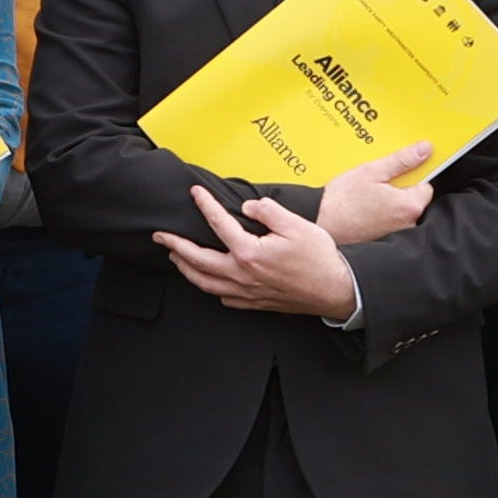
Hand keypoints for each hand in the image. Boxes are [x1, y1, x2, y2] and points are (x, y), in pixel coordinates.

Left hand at [159, 181, 360, 319]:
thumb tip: (246, 207)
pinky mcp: (254, 303)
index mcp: (249, 253)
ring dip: (185, 268)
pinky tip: (207, 280)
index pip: (218, 224)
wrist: (337, 290)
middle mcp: (242, 275)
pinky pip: (223, 297)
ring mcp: (246, 292)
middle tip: (159, 236)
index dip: (204, 205)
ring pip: (204, 282)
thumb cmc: (320, 258)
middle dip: (174, 245)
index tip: (195, 193)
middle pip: (196, 260)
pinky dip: (209, 287)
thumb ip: (267, 211)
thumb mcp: (297, 225)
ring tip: (174, 257)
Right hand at [312, 142, 436, 249]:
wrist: (319, 224)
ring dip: (388, 199)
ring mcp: (395, 234)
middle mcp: (407, 223)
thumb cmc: (342, 202)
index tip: (397, 170)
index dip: (412, 174)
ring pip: (399, 209)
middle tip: (376, 181)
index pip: (426, 185)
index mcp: (409, 206)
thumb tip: (424, 150)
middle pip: (413, 198)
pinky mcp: (383, 240)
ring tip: (365, 194)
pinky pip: (388, 220)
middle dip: (398, 187)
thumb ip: (402, 160)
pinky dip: (379, 212)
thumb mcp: (372, 172)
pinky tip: (362, 206)